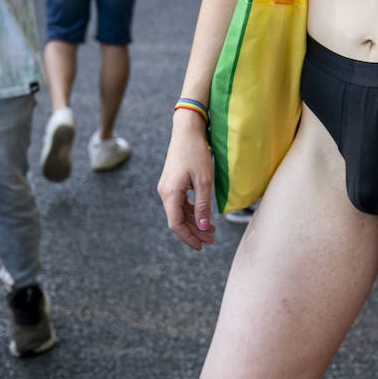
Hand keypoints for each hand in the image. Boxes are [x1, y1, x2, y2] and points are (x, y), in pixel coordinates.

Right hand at [158, 120, 216, 249]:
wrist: (187, 132)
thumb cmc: (196, 154)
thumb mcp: (204, 181)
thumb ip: (203, 205)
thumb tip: (204, 227)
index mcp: (170, 193)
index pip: (176, 224)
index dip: (189, 237)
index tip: (202, 246)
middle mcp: (165, 193)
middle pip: (178, 220)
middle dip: (194, 232)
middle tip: (211, 241)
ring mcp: (167, 188)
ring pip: (180, 213)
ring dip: (195, 223)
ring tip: (211, 231)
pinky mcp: (172, 184)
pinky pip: (180, 204)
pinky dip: (192, 212)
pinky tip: (204, 216)